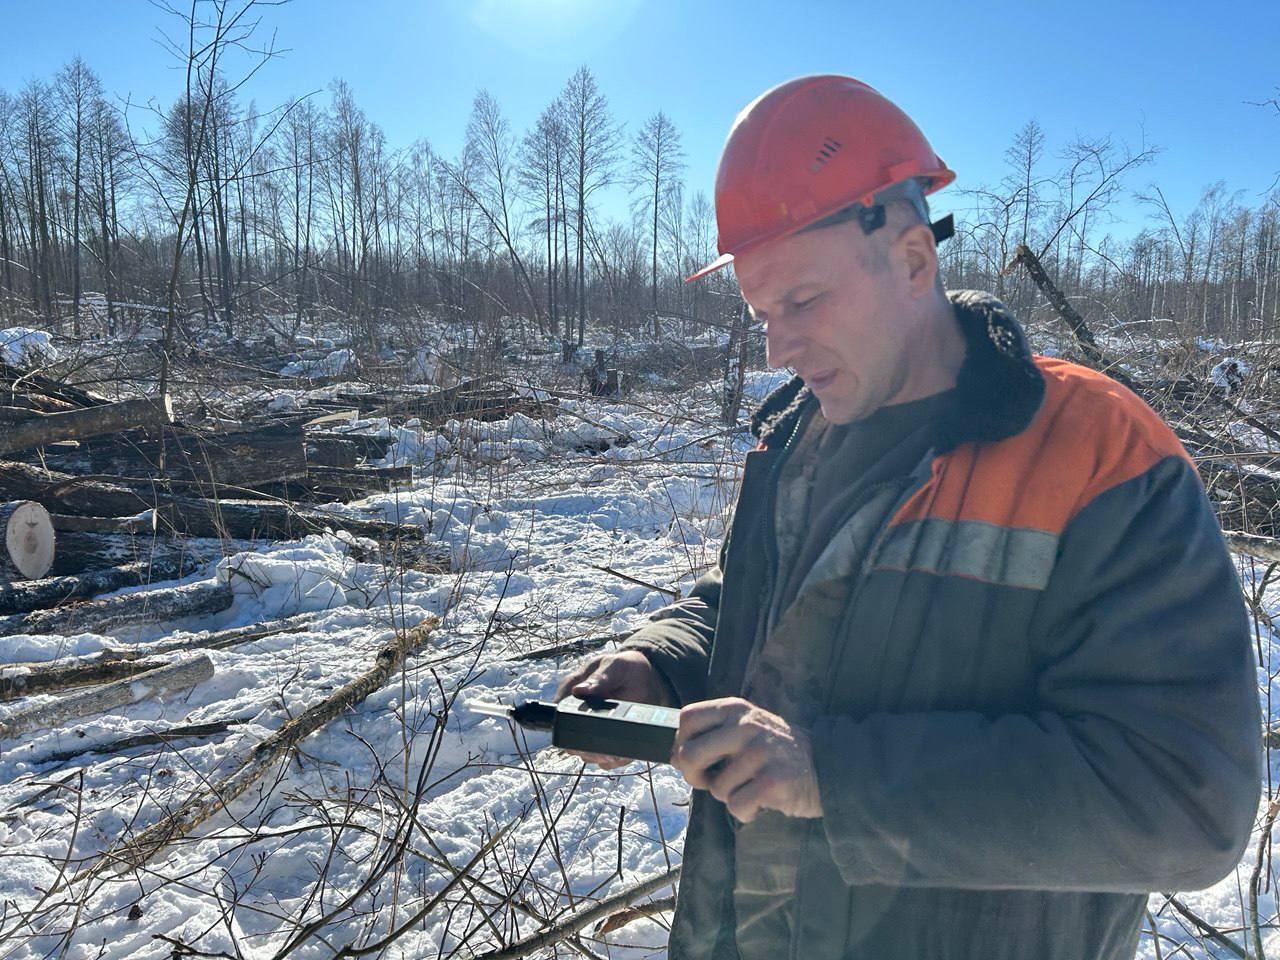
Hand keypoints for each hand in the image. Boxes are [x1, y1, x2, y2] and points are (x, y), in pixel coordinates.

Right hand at [553, 650, 673, 769]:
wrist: (647, 679)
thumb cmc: (626, 668)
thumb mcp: (615, 667)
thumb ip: (600, 678)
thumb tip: (579, 690)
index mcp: (571, 691)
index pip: (558, 714)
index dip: (568, 726)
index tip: (588, 731)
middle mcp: (577, 713)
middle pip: (570, 741)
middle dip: (588, 749)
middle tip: (608, 750)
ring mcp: (590, 729)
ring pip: (586, 754)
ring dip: (602, 757)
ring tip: (618, 753)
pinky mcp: (604, 741)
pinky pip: (606, 759)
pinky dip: (616, 760)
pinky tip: (624, 754)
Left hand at [671, 697, 822, 821]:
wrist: (828, 765)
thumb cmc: (777, 751)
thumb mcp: (747, 729)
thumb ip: (714, 736)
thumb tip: (675, 757)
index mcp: (736, 709)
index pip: (687, 719)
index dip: (681, 743)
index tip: (695, 759)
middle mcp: (746, 726)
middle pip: (690, 754)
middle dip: (694, 776)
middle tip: (711, 781)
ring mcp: (761, 753)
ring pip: (716, 788)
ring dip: (730, 796)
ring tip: (752, 787)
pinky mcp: (773, 782)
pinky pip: (737, 806)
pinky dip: (746, 812)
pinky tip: (762, 801)